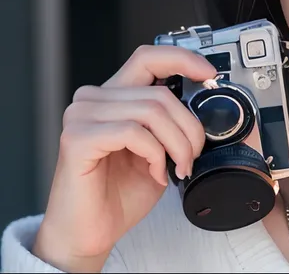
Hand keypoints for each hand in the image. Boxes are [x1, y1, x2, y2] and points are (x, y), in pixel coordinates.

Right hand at [33, 45, 216, 272]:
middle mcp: (93, 99)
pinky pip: (133, 132)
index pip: (148, 57)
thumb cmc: (120, 193)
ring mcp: (81, 116)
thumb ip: (172, 123)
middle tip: (193, 155)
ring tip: (178, 167)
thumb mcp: (159, 150)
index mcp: (115, 96)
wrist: (90, 233)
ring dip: (177, 144)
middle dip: (189, 127)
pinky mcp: (76, 138)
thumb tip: (207, 106)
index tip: (210, 75)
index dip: (183, 59)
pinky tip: (155, 173)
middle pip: (159, 93)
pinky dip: (154, 154)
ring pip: (151, 111)